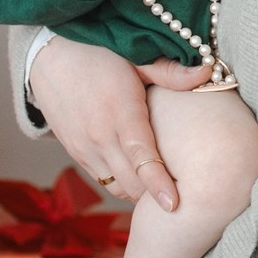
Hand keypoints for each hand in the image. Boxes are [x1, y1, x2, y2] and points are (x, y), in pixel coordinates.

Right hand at [28, 35, 212, 207]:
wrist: (49, 57)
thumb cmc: (98, 54)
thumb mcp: (135, 57)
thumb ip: (170, 72)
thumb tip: (208, 73)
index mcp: (120, 112)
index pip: (142, 158)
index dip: (158, 184)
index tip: (174, 204)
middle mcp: (100, 135)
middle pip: (132, 182)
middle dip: (156, 192)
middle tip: (184, 190)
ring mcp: (84, 147)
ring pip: (117, 186)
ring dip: (139, 190)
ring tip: (162, 184)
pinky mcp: (75, 152)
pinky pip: (103, 180)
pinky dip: (122, 183)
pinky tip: (138, 173)